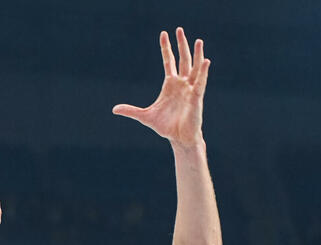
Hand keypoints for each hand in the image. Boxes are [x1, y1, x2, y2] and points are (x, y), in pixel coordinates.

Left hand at [113, 27, 210, 147]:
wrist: (179, 139)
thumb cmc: (166, 127)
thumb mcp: (145, 116)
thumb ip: (131, 110)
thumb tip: (114, 109)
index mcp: (170, 84)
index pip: (169, 61)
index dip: (166, 47)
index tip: (163, 34)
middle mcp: (182, 84)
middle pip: (183, 59)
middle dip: (181, 44)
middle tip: (179, 29)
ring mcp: (190, 89)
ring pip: (195, 68)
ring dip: (197, 54)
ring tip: (198, 41)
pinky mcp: (196, 97)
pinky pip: (201, 82)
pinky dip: (204, 72)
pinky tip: (206, 61)